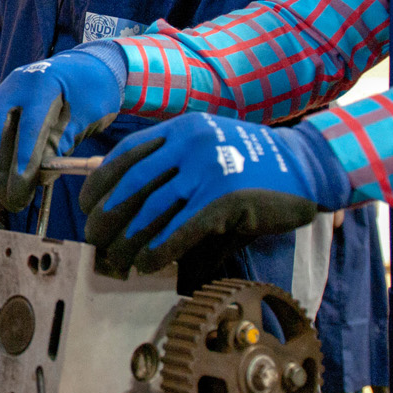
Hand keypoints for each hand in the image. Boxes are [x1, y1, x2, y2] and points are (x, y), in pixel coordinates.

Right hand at [0, 42, 124, 213]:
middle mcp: (15, 85)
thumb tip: (36, 180)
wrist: (82, 67)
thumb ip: (61, 145)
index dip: (22, 159)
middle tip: (5, 203)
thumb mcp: (87, 117)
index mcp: (44, 85)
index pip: (29, 126)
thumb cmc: (90, 96)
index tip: (18, 191)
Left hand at [79, 114, 350, 276]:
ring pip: (151, 211)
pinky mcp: (223, 199)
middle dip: (107, 216)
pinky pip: (180, 229)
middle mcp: (187, 144)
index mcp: (180, 128)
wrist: (306, 166)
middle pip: (131, 185)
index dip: (99, 183)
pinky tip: (146, 264)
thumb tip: (131, 199)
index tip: (86, 206)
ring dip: (128, 241)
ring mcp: (205, 169)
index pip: (125, 155)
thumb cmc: (254, 162)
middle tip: (94, 240)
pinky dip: (158, 250)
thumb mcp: (209, 145)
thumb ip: (174, 162)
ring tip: (116, 261)